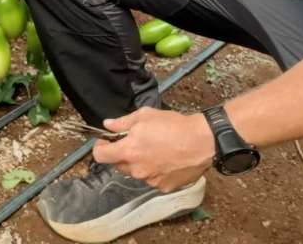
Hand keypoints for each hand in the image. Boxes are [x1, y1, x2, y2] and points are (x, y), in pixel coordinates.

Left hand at [91, 107, 214, 192]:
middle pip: (118, 165)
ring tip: (154, 150)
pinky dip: (154, 171)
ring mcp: (150, 181)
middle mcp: (137, 169)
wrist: (202, 142)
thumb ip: (122, 122)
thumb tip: (108, 125)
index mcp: (128, 151)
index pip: (100, 156)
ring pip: (136, 173)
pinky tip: (165, 160)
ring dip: (138, 163)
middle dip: (122, 154)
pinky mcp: (164, 187)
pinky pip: (152, 179)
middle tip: (135, 142)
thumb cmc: (173, 126)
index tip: (107, 141)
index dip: (100, 147)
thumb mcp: (144, 115)